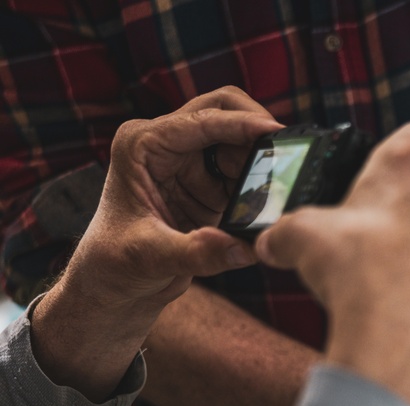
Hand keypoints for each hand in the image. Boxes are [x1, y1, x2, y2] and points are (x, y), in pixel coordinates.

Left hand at [31, 87, 281, 401]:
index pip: (201, 121)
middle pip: (224, 110)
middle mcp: (165, 144)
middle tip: (290, 152)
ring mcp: (190, 162)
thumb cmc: (115, 266)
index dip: (243, 125)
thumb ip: (198, 252)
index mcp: (141, 145)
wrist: (114, 286)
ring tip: (281, 188)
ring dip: (262, 159)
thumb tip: (244, 248)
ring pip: (240, 139)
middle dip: (257, 127)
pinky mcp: (208, 184)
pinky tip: (269, 204)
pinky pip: (246, 171)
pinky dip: (262, 183)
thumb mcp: (151, 258)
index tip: (279, 133)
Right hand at [255, 122, 409, 405]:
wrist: (396, 333)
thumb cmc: (355, 269)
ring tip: (382, 264)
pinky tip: (399, 293)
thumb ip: (284, 232)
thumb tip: (271, 244)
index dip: (398, 147)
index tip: (377, 169)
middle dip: (402, 199)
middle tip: (367, 225)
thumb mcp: (299, 237)